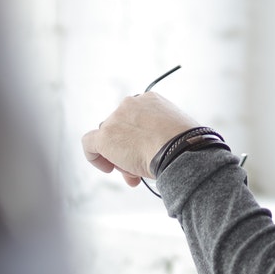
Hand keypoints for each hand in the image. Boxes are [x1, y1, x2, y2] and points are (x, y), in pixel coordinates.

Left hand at [81, 92, 201, 187]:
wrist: (179, 150)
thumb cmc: (184, 145)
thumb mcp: (175, 133)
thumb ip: (160, 135)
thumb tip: (151, 151)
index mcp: (151, 100)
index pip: (138, 119)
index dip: (140, 138)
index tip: (148, 153)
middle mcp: (131, 104)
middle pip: (122, 128)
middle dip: (128, 149)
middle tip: (138, 168)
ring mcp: (116, 119)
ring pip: (110, 139)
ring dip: (119, 156)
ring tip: (134, 173)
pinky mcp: (105, 136)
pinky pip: (89, 143)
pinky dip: (95, 157)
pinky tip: (108, 169)